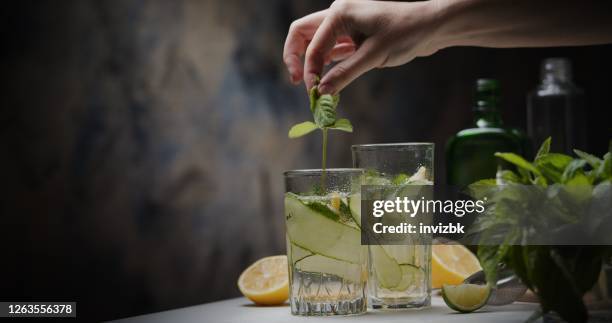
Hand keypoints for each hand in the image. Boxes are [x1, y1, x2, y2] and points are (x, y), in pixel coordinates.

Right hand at [283, 0, 440, 93]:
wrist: (432, 26)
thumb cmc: (406, 32)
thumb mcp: (374, 55)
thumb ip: (345, 73)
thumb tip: (322, 92)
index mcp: (340, 13)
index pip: (312, 44)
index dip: (309, 69)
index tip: (314, 92)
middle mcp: (338, 15)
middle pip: (302, 34)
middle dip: (296, 58)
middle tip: (297, 82)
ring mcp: (344, 26)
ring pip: (314, 42)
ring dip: (310, 62)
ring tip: (313, 87)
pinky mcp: (353, 37)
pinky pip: (330, 50)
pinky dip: (325, 65)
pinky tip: (327, 81)